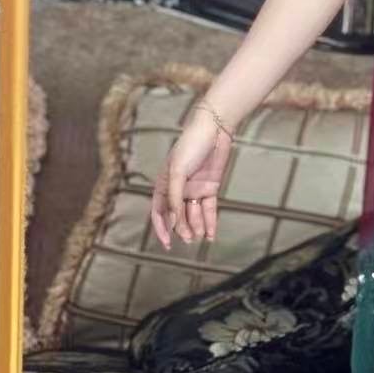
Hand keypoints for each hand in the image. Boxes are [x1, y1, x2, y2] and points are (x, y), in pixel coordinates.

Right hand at [150, 107, 233, 248]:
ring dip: (196, 226)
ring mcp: (194, 188)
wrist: (214, 129)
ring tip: (201, 237)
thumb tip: (174, 221)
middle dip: (183, 229)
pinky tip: (211, 235)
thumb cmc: (191, 146)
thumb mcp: (178, 172)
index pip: (159, 211)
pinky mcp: (210, 187)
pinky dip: (210, 222)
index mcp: (164, 184)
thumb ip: (174, 197)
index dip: (162, 228)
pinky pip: (209, 209)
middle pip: (178, 216)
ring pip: (194, 214)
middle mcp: (178, 188)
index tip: (167, 243)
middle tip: (189, 240)